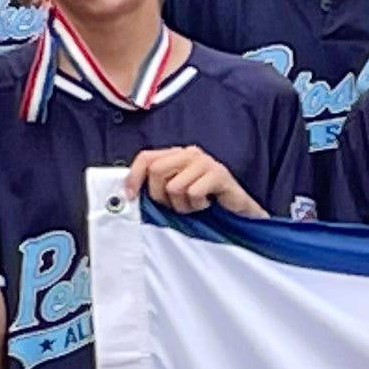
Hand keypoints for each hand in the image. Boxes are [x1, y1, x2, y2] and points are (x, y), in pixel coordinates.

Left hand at [124, 142, 258, 213]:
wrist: (239, 214)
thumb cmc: (205, 205)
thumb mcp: (174, 195)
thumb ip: (155, 187)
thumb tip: (129, 192)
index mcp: (177, 154)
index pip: (146, 157)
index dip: (134, 177)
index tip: (131, 196)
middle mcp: (190, 153)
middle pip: (157, 170)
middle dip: (161, 196)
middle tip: (176, 205)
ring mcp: (206, 162)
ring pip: (174, 186)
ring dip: (183, 205)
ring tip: (196, 205)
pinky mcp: (219, 174)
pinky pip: (193, 192)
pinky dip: (198, 206)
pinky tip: (208, 205)